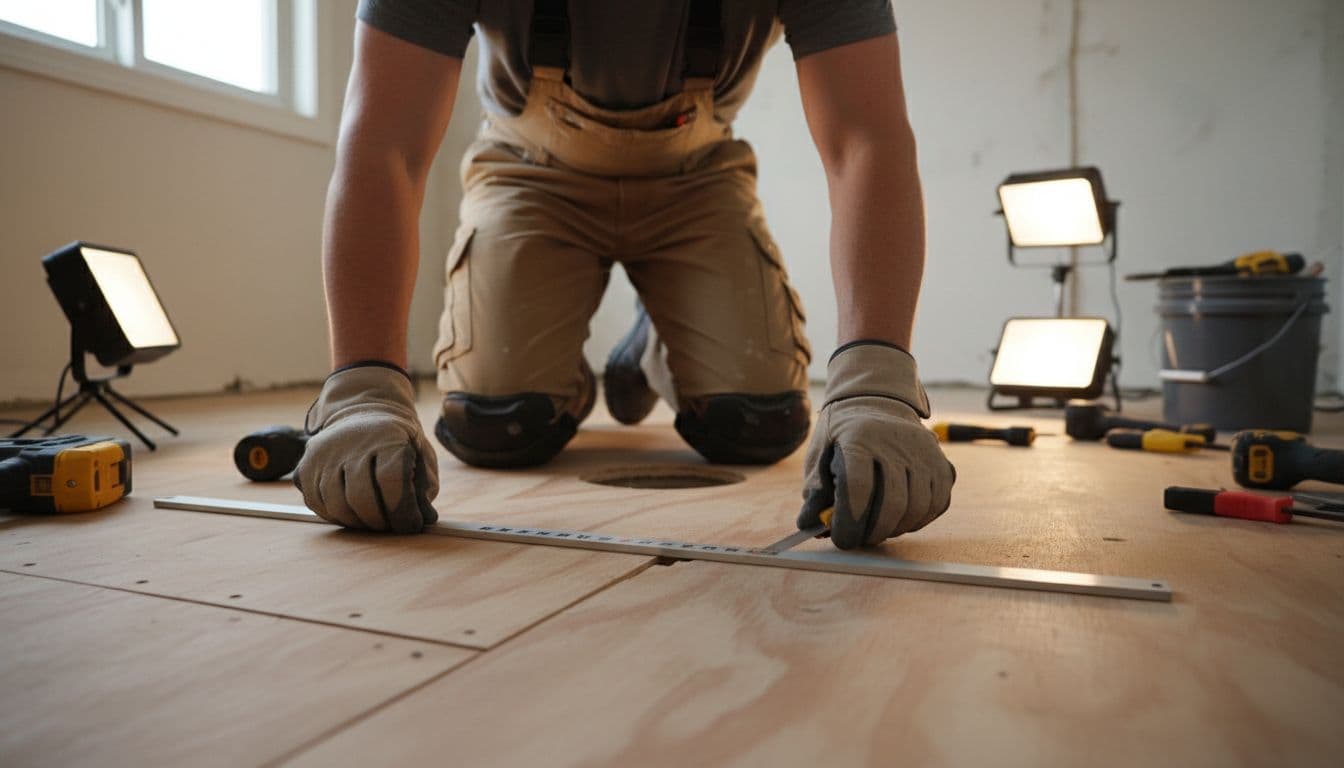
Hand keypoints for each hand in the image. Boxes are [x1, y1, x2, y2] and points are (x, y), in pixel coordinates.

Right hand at [295, 363, 438, 532]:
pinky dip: (338, 517)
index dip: (403, 510)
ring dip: (358, 523)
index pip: (390, 479)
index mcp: (386, 435)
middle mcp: (350, 442)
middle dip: (380, 521)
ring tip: (374, 522)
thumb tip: (424, 519)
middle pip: (360, 497)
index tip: (412, 524)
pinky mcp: (304, 468)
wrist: (363, 414)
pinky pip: (318, 505)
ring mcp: (323, 454)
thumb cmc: (398, 443)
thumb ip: (424, 486)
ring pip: (336, 505)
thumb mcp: (421, 455)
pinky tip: (354, 514)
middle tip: (392, 526)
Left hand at [798, 343, 954, 548]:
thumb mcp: (820, 453)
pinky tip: (899, 518)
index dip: (848, 522)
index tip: (841, 539)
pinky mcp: (943, 464)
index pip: (858, 488)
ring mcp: (925, 452)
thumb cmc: (843, 436)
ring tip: (877, 529)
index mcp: (859, 437)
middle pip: (892, 503)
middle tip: (858, 540)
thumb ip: (815, 491)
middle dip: (873, 533)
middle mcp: (897, 442)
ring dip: (895, 529)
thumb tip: (810, 526)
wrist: (878, 402)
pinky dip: (917, 520)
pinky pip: (935, 504)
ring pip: (917, 508)